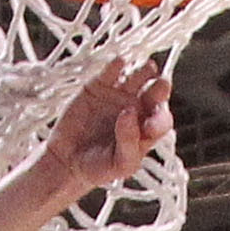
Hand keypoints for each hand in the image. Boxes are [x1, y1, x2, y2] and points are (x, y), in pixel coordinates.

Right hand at [36, 60, 172, 196]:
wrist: (67, 161)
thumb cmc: (98, 168)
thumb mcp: (119, 166)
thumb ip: (129, 143)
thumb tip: (129, 111)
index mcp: (147, 130)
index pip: (162, 119)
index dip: (160, 118)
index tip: (149, 125)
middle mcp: (138, 109)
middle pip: (156, 92)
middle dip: (160, 87)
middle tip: (160, 85)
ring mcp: (120, 94)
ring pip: (138, 76)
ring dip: (144, 70)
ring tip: (147, 68)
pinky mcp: (101, 84)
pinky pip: (113, 69)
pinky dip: (118, 64)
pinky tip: (121, 62)